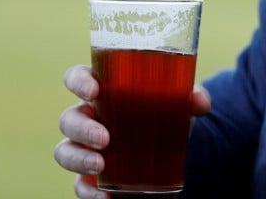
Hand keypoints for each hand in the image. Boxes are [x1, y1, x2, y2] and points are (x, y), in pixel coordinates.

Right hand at [54, 64, 212, 198]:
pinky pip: (79, 185)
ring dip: (78, 158)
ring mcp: (86, 148)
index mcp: (104, 91)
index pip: (77, 77)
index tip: (94, 90)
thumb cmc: (164, 115)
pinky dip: (89, 192)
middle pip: (68, 118)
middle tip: (105, 138)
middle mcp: (89, 118)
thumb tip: (200, 102)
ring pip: (65, 151)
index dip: (78, 81)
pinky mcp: (90, 177)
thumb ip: (190, 98)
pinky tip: (104, 196)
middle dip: (82, 128)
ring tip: (100, 165)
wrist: (171, 152)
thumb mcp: (179, 104)